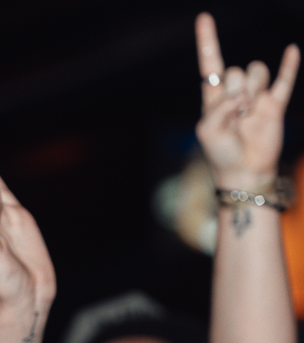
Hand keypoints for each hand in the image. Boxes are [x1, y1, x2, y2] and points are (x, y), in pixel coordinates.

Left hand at [196, 12, 297, 184]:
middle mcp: (235, 92)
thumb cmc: (220, 153)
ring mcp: (257, 96)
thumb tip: (241, 96)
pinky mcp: (275, 104)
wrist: (245, 172)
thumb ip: (217, 109)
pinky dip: (289, 65)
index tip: (204, 17)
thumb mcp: (206, 132)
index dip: (207, 40)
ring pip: (257, 72)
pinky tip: (291, 50)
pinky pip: (285, 80)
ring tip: (248, 114)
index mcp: (214, 96)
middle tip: (235, 116)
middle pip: (236, 70)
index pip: (210, 62)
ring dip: (253, 91)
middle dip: (235, 92)